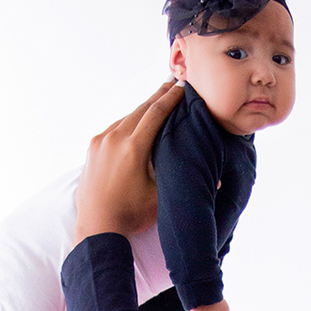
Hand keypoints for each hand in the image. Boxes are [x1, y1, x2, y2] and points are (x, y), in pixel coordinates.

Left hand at [74, 81, 183, 243]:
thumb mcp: (161, 199)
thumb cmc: (131, 215)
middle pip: (141, 109)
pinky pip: (114, 128)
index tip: (182, 85)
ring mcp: (100, 142)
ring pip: (126, 118)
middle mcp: (114, 139)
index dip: (172, 98)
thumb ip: (183, 181)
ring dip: (143, 109)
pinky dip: (128, 123)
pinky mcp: (93, 148)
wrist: (96, 227)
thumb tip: (217, 180)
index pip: (156, 113)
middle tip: (172, 83)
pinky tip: (136, 123)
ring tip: (157, 101)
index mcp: (133, 148)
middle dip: (158, 95)